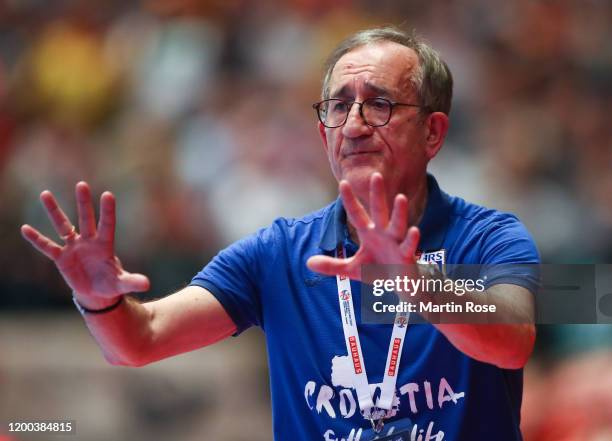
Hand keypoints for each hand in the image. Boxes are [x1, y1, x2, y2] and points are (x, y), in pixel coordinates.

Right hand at [21, 182, 149, 307]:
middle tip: (82, 184)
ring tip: (45, 194)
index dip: (107, 211)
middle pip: (86, 219)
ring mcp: (74, 247)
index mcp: (105, 245)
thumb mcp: (122, 284)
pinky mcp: (61, 257)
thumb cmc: (111, 284)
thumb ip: (132, 281)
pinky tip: (25, 228)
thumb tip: (147, 284)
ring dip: (54, 211)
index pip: (107, 224)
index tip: (108, 194)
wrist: (96, 292)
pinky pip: (47, 246)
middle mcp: (89, 241)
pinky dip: (37, 239)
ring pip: (63, 225)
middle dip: (84, 203)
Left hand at [307, 173, 419, 280]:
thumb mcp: (351, 269)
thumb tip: (308, 262)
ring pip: (398, 224)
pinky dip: (411, 239)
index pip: (357, 214)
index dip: (350, 200)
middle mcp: (383, 233)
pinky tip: (414, 230)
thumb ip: (331, 265)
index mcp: (369, 233)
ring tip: (400, 198)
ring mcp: (396, 242)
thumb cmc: (376, 271)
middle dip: (377, 195)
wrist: (397, 285)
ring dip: (399, 212)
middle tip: (376, 175)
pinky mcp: (407, 255)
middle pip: (379, 211)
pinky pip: (409, 245)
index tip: (342, 183)